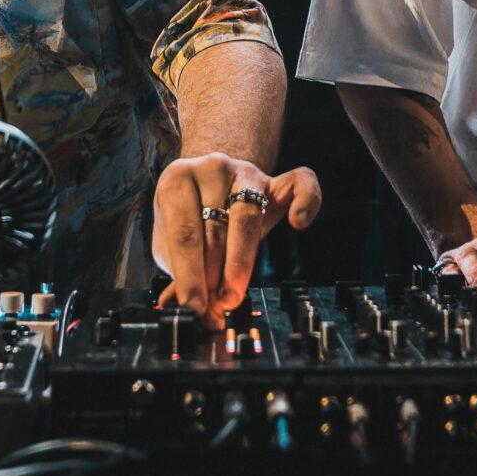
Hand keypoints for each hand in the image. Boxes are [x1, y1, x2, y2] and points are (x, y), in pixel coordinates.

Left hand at [151, 154, 320, 325]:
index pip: (185, 234)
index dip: (191, 276)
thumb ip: (178, 270)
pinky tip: (299, 223)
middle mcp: (211, 168)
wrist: (206, 184)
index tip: (194, 307)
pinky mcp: (275, 181)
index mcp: (176, 180)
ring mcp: (246, 172)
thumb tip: (184, 307)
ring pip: (248, 218)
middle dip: (214, 276)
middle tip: (214, 306)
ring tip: (232, 295)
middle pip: (217, 228)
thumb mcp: (170, 241)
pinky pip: (300, 182)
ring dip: (240, 264)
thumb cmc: (187, 215)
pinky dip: (306, 201)